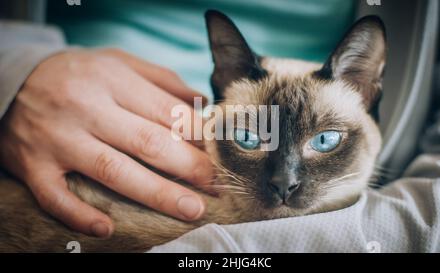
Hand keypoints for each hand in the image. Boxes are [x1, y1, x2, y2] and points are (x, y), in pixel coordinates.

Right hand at [0, 48, 213, 236]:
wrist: (12, 79)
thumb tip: (202, 105)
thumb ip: (162, 80)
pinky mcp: (34, 165)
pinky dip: (79, 215)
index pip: (166, 111)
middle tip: (217, 185)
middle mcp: (86, 108)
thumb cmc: (79, 74)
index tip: (220, 155)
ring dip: (156, 194)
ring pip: (113, 171)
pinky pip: (56, 196)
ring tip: (191, 210)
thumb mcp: (119, 62)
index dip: (199, 136)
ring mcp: (58, 139)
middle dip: (189, 167)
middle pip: (147, 142)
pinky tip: (106, 230)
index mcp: (111, 79)